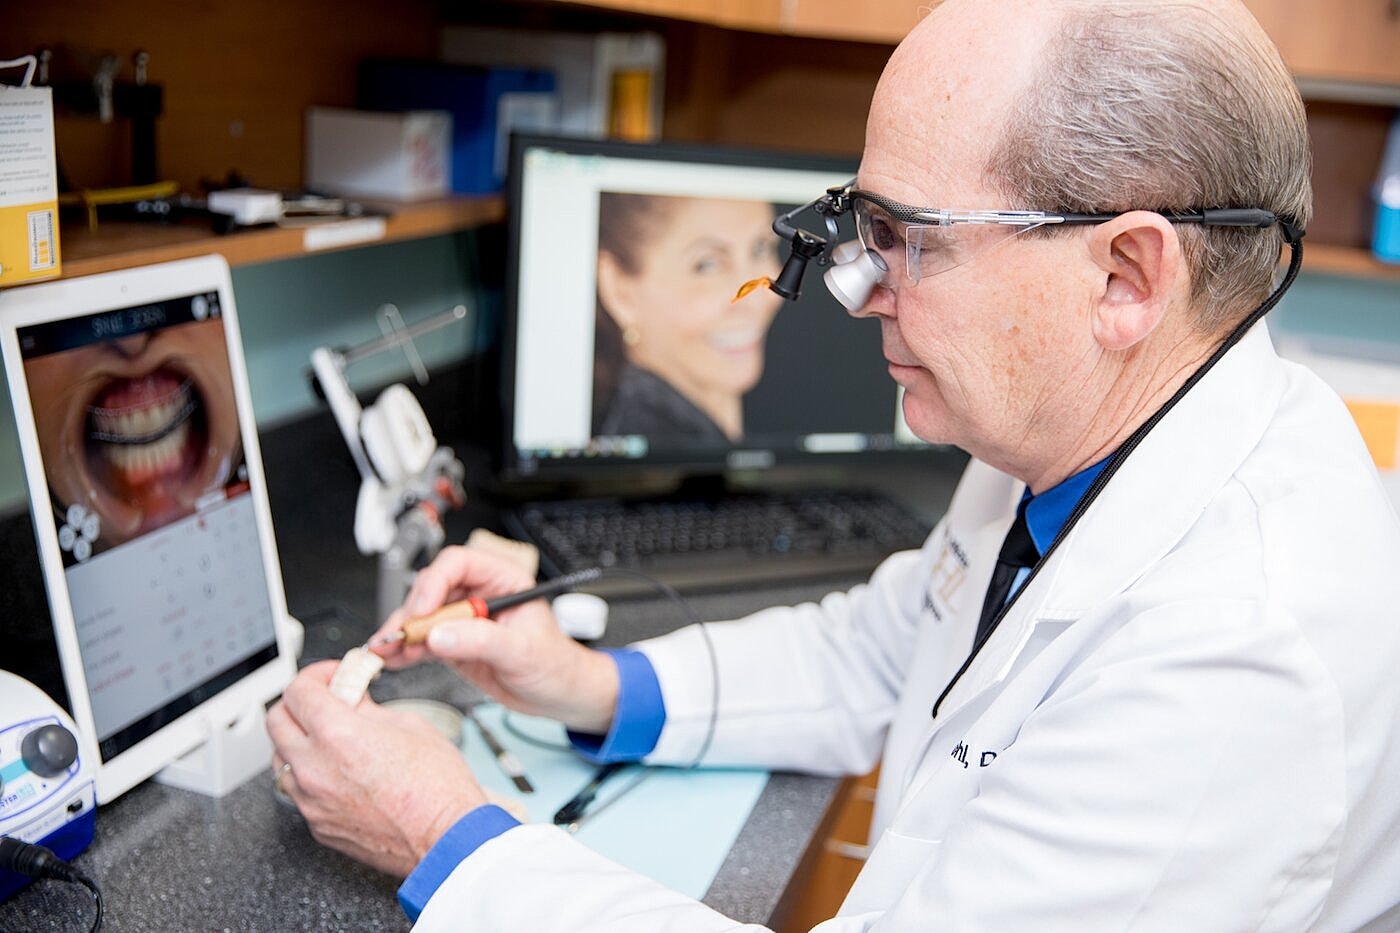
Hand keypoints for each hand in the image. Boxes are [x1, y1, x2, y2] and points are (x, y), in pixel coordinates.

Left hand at [265, 661, 486, 876]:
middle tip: (326, 700)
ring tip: (333, 739)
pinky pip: (298, 792)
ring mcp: (311, 801)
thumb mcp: (409, 725)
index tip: (332, 676)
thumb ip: (369, 709)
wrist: (446, 838)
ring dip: (299, 740)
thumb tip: (352, 698)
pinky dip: (312, 775)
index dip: (316, 675)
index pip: (298, 690)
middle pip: (276, 721)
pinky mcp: (317, 826)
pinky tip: (342, 773)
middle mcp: (314, 768)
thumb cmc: (438, 787)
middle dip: (298, 703)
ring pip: (280, 759)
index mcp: (337, 735)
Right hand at [371, 545, 619, 734]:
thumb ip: (481, 640)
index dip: (435, 583)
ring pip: (422, 617)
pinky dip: (405, 650)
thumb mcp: (521, 650)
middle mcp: (479, 596)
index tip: (423, 610)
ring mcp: (464, 621)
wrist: (558, 695)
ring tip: (386, 650)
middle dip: (411, 613)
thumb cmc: (555, 663)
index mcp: (502, 580)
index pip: (458, 564)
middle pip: (431, 590)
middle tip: (398, 636)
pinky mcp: (454, 645)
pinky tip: (392, 659)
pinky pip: (423, 642)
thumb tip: (441, 634)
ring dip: (401, 633)